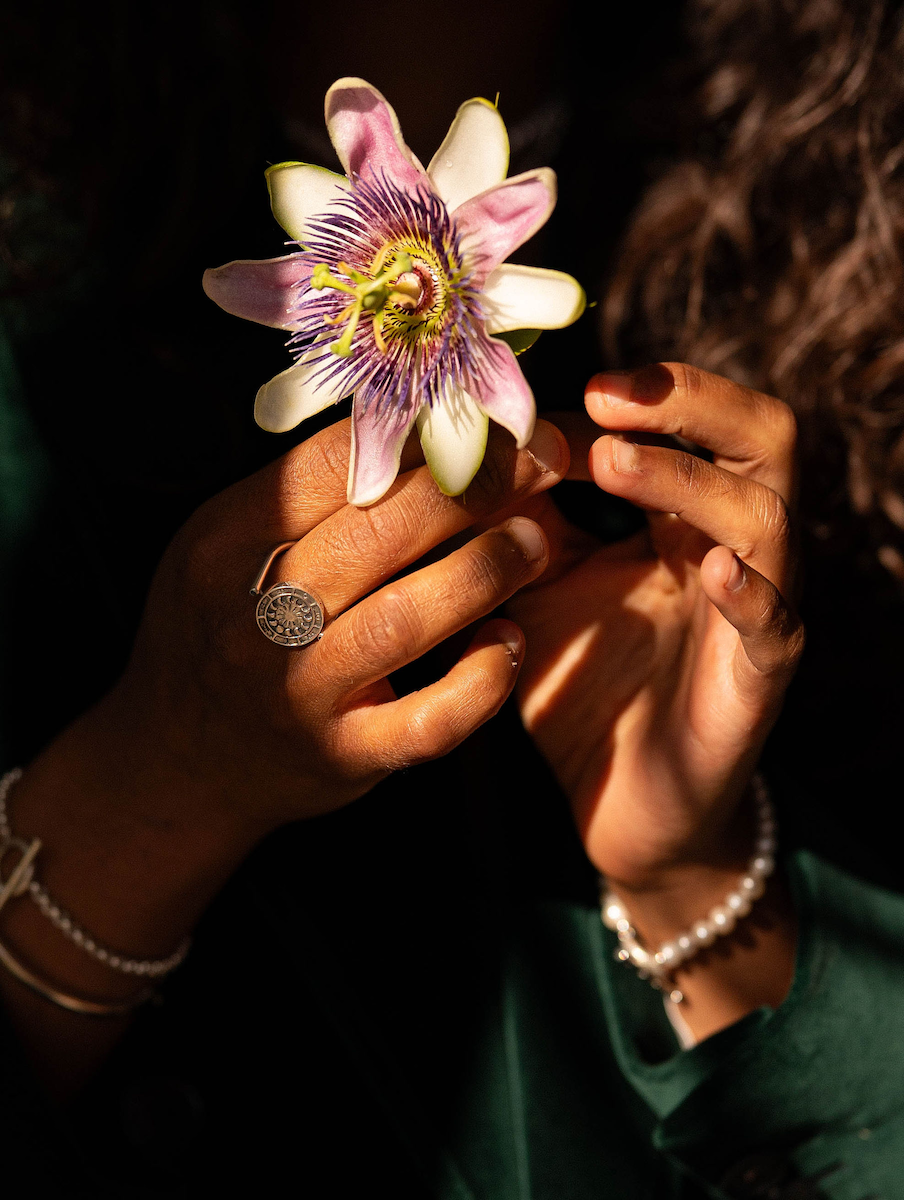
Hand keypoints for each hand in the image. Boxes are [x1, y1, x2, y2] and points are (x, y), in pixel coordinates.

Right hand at [101, 414, 564, 838]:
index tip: (485, 417)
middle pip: (373, 532)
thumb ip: (299, 496)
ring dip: (483, 572)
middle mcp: (255, 614)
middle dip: (471, 488)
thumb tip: (414, 427)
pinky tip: (509, 643)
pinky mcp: (341, 755)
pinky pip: (425, 721)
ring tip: (536, 542)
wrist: (181, 759)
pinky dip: (480, 681)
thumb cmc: (217, 630)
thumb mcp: (223, 546)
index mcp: (226, 541)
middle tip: (542, 460)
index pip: (329, 465)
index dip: (418, 433)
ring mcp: (297, 691)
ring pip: (402, 619)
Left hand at [506, 364, 802, 1032]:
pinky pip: (774, 623)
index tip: (570, 384)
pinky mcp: (759, 680)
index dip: (647, 394)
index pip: (701, 423)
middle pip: (763, 440)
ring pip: (765, 518)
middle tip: (607, 395)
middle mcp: (733, 551)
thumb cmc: (577, 680)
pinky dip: (749, 591)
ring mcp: (755, 612)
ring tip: (611, 462)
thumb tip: (478, 443)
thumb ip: (520, 520)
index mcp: (686, 522)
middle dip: (693, 403)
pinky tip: (709, 568)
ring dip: (689, 482)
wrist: (610, 797)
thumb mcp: (538, 586)